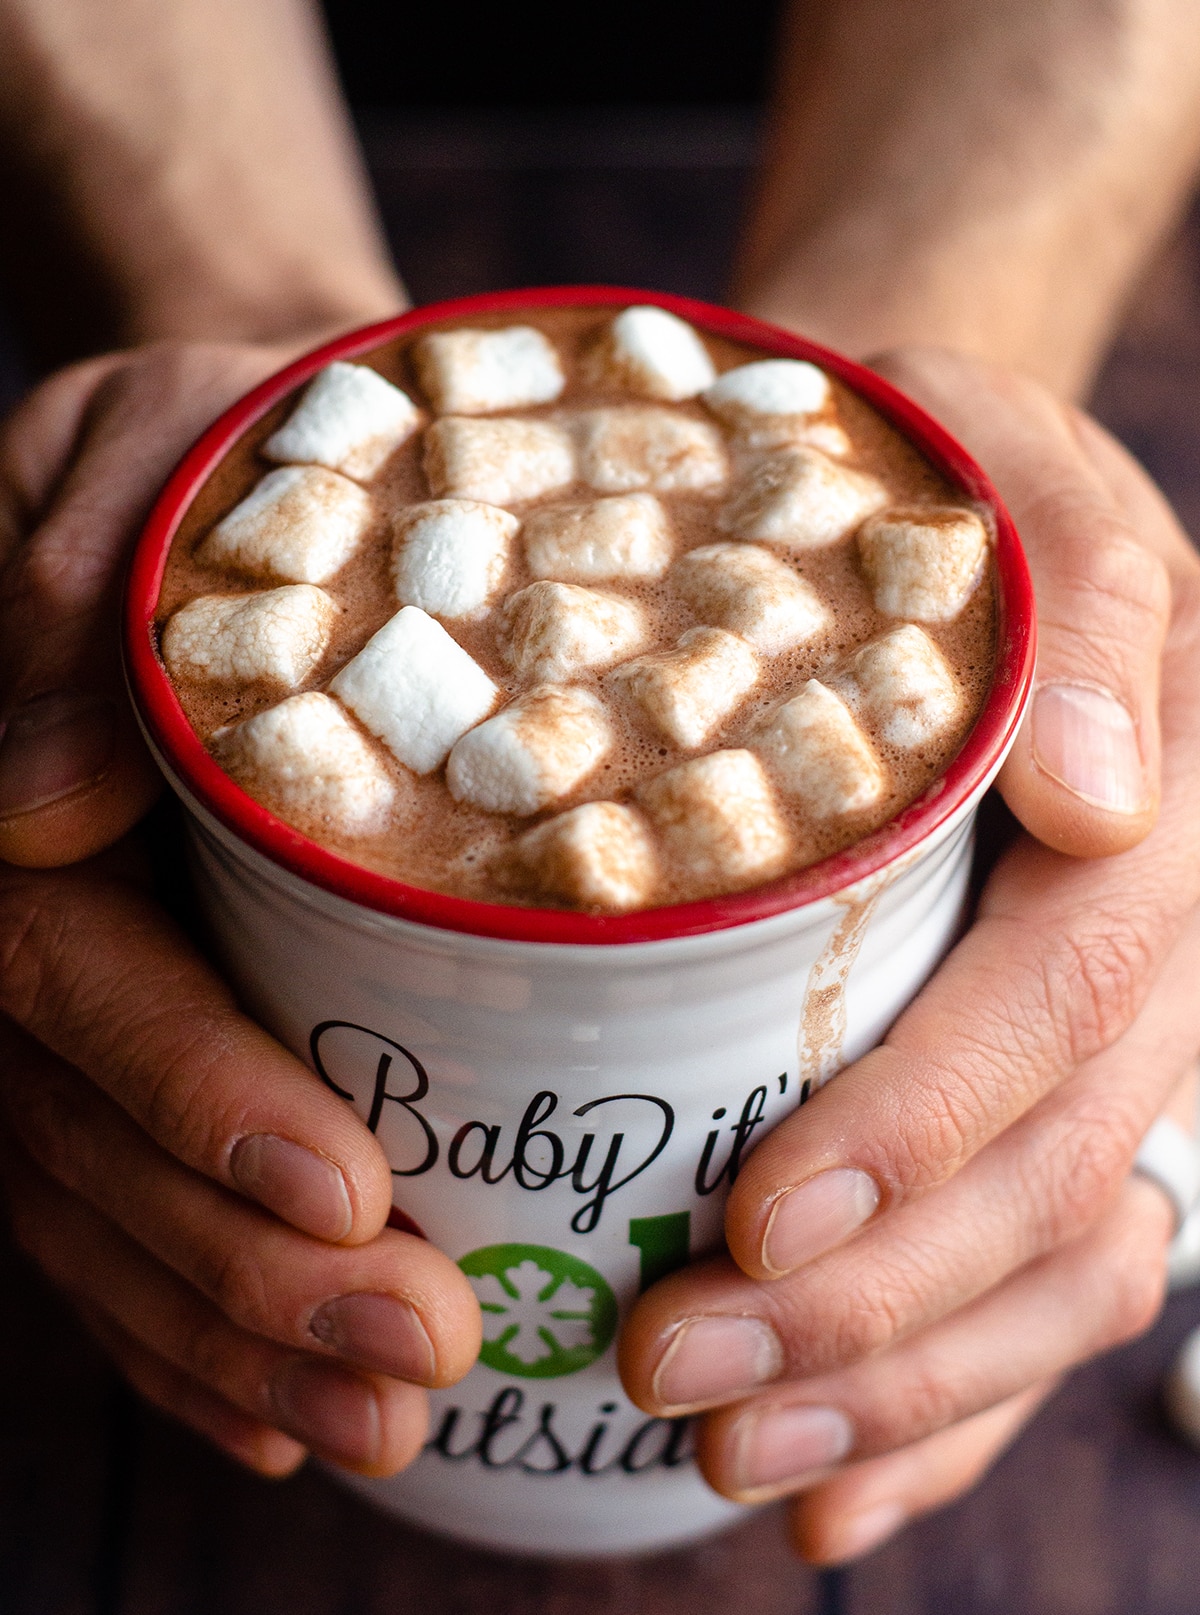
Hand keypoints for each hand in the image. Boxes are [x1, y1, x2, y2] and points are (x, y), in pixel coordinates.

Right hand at [0, 344, 480, 1476]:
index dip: (195, 1094)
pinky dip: (190, 1324)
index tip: (346, 1190)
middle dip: (248, 1266)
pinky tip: (282, 1411)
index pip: (82, 978)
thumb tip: (30, 798)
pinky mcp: (118, 1039)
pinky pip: (118, 1207)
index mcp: (23, 785)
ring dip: (238, 1333)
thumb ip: (76, 596)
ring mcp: (62, 1001)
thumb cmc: (223, 444)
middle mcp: (25, 918)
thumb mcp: (147, 453)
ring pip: (109, 1208)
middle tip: (418, 1357)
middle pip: (98, 1135)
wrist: (236, 460)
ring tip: (390, 1418)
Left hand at [619, 348, 1199, 1560]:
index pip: (1066, 998)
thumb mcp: (1019, 475)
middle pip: (1051, 1172)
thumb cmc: (947, 484)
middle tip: (680, 1367)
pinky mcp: (1030, 1105)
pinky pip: (1027, 1287)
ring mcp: (1098, 1053)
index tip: (767, 1215)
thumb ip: (1090, 606)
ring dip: (896, 1388)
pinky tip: (829, 1503)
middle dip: (876, 1301)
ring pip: (1052, 1268)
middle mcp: (1141, 963)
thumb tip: (1102, 790)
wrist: (948, 518)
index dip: (933, 1124)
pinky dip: (938, 1412)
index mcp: (1146, 825)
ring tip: (731, 1455)